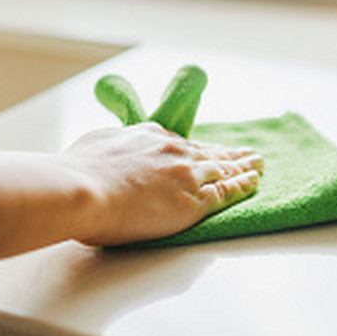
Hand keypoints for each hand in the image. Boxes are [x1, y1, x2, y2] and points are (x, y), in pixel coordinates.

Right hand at [61, 123, 262, 245]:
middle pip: (209, 152)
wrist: (82, 189)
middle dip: (229, 153)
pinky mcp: (194, 200)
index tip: (208, 149)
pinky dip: (243, 186)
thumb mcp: (95, 146)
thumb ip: (112, 149)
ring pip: (224, 169)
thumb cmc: (78, 172)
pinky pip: (227, 192)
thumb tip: (112, 154)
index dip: (198, 148)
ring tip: (258, 165)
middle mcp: (173, 150)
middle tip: (247, 153)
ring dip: (244, 166)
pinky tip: (254, 182)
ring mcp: (187, 174)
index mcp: (149, 135)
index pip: (182, 143)